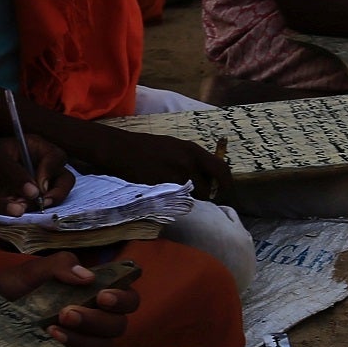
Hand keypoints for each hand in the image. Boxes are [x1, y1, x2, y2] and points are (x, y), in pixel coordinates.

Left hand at [0, 131, 76, 210]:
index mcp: (34, 147)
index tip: (40, 187)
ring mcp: (35, 182)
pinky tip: (26, 216)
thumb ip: (15, 174)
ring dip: (50, 203)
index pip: (57, 157)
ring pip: (56, 193)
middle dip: (58, 191)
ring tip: (36, 211)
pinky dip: (38, 212)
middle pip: (64, 177)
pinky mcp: (28, 199)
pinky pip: (41, 206)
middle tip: (46, 203)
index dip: (52, 172)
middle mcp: (39, 164)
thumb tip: (36, 194)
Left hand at [0, 252, 139, 346]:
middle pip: (120, 322)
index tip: (102, 295)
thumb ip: (58, 266)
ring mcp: (82, 338)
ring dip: (85, 336)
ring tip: (54, 327)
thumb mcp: (30, 272)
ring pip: (106, 344)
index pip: (126, 294)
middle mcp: (93, 315)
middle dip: (99, 318)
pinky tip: (51, 339)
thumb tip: (87, 276)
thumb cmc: (8, 290)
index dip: (124, 296)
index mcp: (90, 290)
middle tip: (68, 311)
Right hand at [79, 124, 231, 201]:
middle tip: (200, 195)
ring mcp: (177, 175)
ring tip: (175, 191)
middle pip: (211, 188)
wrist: (121, 151)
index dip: (227, 182)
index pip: (221, 169)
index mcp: (193, 150)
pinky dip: (175, 199)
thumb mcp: (173, 146)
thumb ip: (191, 160)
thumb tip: (207, 176)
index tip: (226, 191)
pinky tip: (164, 192)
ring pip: (194, 196)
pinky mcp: (165, 186)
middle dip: (208, 194)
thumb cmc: (145, 148)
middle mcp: (189, 162)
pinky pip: (178, 199)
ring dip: (190, 198)